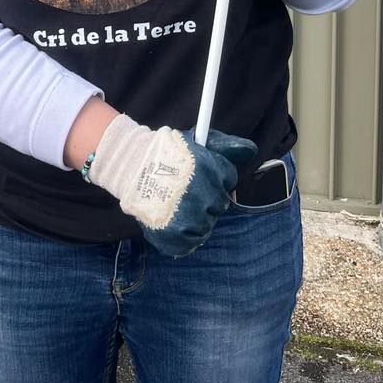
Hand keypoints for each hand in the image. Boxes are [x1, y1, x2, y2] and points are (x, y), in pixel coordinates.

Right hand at [87, 114, 257, 257]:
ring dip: (197, 218)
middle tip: (189, 190)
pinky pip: (191, 243)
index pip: (229, 179)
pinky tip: (177, 223)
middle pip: (219, 205)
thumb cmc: (168, 152)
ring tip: (180, 205)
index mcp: (211, 170)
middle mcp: (203, 195)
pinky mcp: (174, 234)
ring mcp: (188, 217)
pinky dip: (186, 237)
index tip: (202, 173)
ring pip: (206, 225)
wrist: (132, 165)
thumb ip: (227, 146)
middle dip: (208, 198)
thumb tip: (250, 151)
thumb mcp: (199, 140)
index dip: (216, 176)